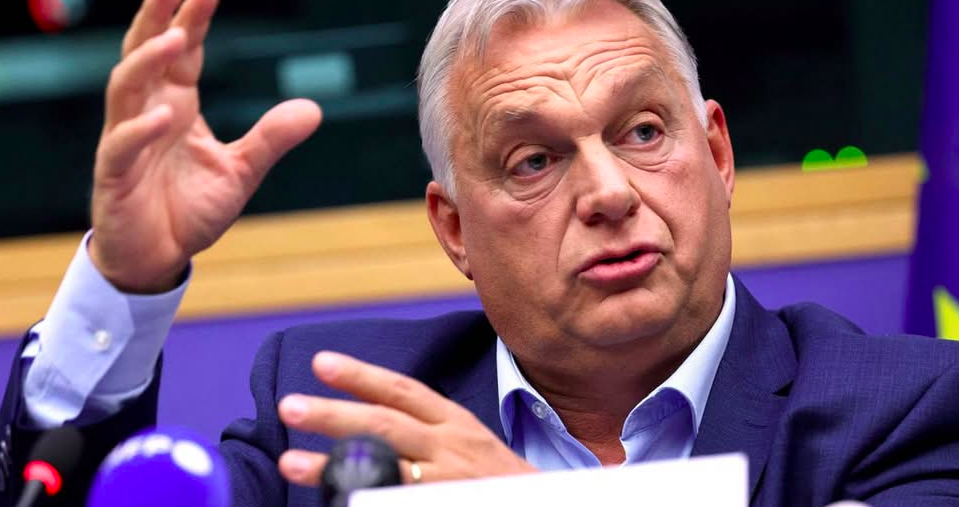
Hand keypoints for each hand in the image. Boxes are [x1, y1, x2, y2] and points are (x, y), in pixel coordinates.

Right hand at [90, 0, 321, 291]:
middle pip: (146, 51)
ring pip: (127, 88)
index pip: (184, 49)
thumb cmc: (188, 209)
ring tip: (177, 37)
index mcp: (176, 104)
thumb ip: (271, 139)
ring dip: (149, 61)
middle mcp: (147, 112)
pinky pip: (122, 145)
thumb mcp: (241, 172)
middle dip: (158, 15)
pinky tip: (165, 116)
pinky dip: (141, 129)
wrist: (156, 257)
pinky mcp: (114, 174)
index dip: (194, 16)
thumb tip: (314, 108)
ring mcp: (126, 140)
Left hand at [277, 352, 536, 485]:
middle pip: (386, 425)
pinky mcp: (448, 504)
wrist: (548, 506)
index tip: (321, 363)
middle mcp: (451, 447)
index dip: (361, 376)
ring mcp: (449, 481)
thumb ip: (427, 431)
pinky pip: (401, 499)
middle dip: (334, 415)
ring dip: (335, 465)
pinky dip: (369, 499)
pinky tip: (340, 501)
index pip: (404, 391)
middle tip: (289, 406)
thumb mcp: (470, 443)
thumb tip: (368, 424)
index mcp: (456, 423)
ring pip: (385, 466)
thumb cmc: (500, 480)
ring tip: (292, 463)